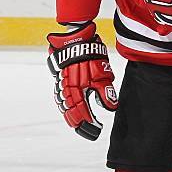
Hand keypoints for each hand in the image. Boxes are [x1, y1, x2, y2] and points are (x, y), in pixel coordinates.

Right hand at [47, 22, 117, 139]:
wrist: (76, 39)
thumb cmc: (90, 55)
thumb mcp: (103, 74)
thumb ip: (106, 92)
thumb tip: (112, 108)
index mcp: (76, 91)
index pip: (82, 115)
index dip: (89, 125)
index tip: (97, 131)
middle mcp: (66, 91)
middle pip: (71, 114)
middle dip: (81, 125)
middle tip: (91, 132)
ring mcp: (61, 85)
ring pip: (65, 107)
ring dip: (74, 118)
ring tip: (82, 125)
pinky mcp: (60, 80)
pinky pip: (62, 99)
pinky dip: (68, 108)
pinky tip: (73, 111)